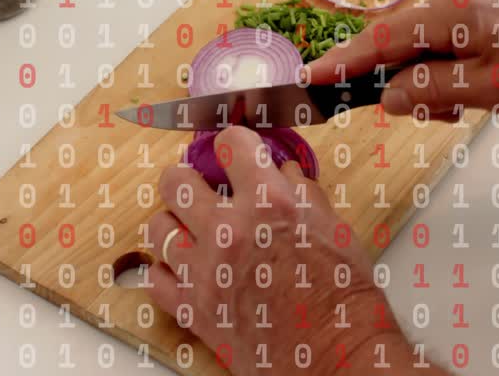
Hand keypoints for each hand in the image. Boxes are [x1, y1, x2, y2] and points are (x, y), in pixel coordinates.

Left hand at [145, 126, 427, 375]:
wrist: (337, 355)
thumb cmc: (344, 296)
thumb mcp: (335, 228)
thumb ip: (303, 192)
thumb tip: (285, 172)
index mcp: (270, 203)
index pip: (230, 144)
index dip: (233, 145)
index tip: (234, 153)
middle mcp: (230, 231)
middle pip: (174, 180)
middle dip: (188, 178)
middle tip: (201, 188)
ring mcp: (205, 271)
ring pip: (157, 226)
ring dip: (175, 224)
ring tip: (192, 231)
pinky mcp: (193, 309)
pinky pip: (154, 278)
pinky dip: (167, 271)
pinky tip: (186, 269)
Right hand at [309, 0, 498, 118]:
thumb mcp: (488, 90)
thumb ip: (429, 91)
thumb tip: (388, 94)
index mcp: (445, 11)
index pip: (377, 40)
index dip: (342, 63)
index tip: (309, 78)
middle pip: (398, 40)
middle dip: (401, 81)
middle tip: (436, 117)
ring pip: (425, 42)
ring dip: (432, 77)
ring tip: (468, 107)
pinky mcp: (486, 0)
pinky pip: (449, 35)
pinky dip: (450, 64)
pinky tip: (479, 87)